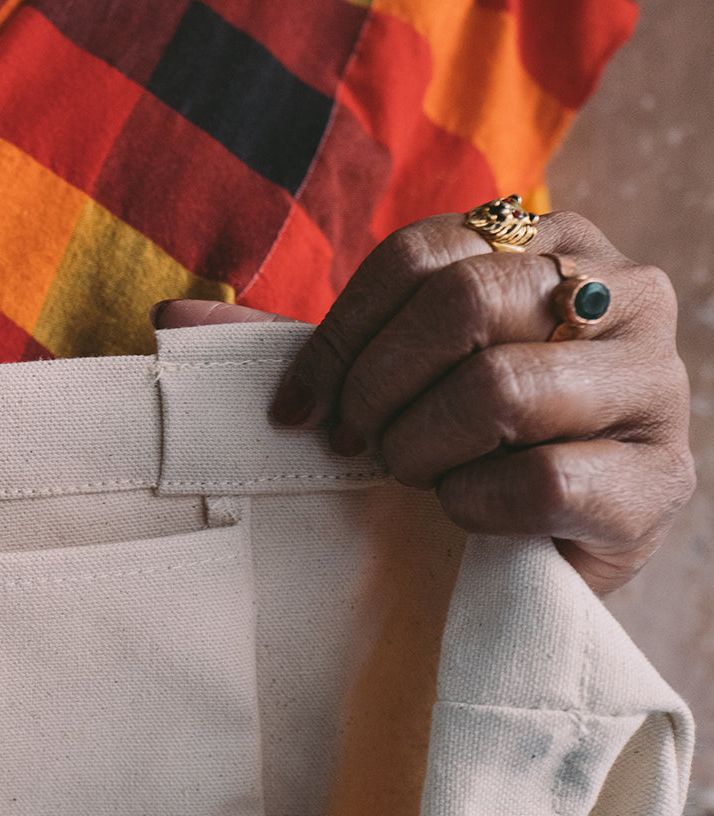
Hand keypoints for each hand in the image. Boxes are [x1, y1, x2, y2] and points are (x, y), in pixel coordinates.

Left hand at [157, 211, 693, 594]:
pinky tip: (463, 514)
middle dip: (379, 391)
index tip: (295, 411)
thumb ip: (279, 345)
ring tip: (414, 476)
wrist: (525, 557)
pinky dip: (473, 505)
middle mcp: (623, 291)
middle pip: (465, 305)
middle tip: (356, 447)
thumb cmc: (445, 447)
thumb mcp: (371, 382)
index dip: (337, 338)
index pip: (419, 254)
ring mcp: (655, 386)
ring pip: (504, 390)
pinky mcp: (662, 482)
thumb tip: (168, 318)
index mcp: (549, 242)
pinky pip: (544, 481)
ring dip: (423, 449)